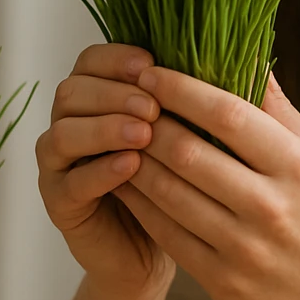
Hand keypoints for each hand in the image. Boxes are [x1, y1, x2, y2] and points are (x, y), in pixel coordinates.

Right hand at [35, 43, 173, 299]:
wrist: (169, 245)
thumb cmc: (184, 178)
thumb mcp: (193, 130)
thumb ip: (198, 94)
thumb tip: (240, 54)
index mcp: (96, 96)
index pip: (90, 60)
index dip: (116, 58)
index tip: (152, 64)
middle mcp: (70, 123)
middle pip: (71, 91)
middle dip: (113, 93)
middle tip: (153, 105)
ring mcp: (59, 165)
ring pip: (63, 133)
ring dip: (104, 129)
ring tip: (144, 134)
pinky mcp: (60, 203)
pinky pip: (70, 181)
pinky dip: (100, 170)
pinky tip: (132, 167)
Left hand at [113, 69, 299, 299]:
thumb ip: (278, 109)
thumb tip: (248, 49)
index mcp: (295, 166)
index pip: (227, 114)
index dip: (181, 89)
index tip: (150, 71)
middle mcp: (270, 205)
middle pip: (189, 152)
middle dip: (148, 122)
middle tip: (124, 101)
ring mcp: (244, 246)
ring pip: (169, 192)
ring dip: (135, 160)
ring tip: (117, 136)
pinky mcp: (222, 280)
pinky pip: (166, 232)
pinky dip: (139, 203)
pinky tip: (124, 180)